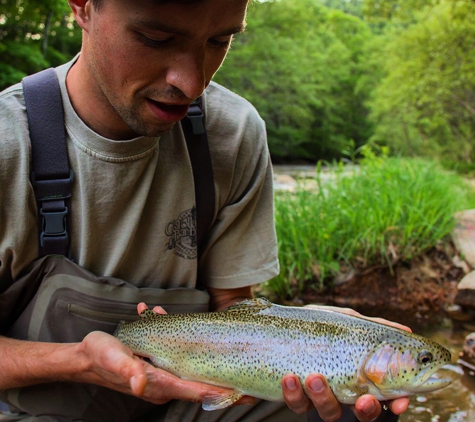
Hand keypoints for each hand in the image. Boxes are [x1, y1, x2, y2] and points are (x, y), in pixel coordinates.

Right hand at [76, 307, 253, 405]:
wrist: (87, 358)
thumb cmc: (99, 357)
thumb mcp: (112, 358)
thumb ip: (128, 369)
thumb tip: (141, 383)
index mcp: (157, 383)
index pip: (195, 391)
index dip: (219, 393)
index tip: (243, 395)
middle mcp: (163, 384)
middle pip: (200, 386)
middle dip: (224, 385)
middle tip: (252, 387)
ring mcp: (162, 378)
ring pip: (193, 371)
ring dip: (209, 361)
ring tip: (233, 362)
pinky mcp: (159, 369)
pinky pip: (179, 361)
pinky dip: (187, 349)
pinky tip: (187, 336)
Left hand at [282, 305, 410, 420]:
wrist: (280, 329)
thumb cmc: (320, 326)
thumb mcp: (345, 323)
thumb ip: (370, 327)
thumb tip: (405, 331)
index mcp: (360, 380)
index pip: (384, 397)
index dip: (394, 404)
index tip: (398, 404)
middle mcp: (344, 394)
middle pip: (361, 413)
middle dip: (365, 410)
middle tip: (364, 400)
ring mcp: (320, 397)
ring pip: (329, 411)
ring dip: (324, 398)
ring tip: (315, 378)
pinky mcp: (297, 396)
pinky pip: (297, 403)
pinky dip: (294, 394)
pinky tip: (290, 379)